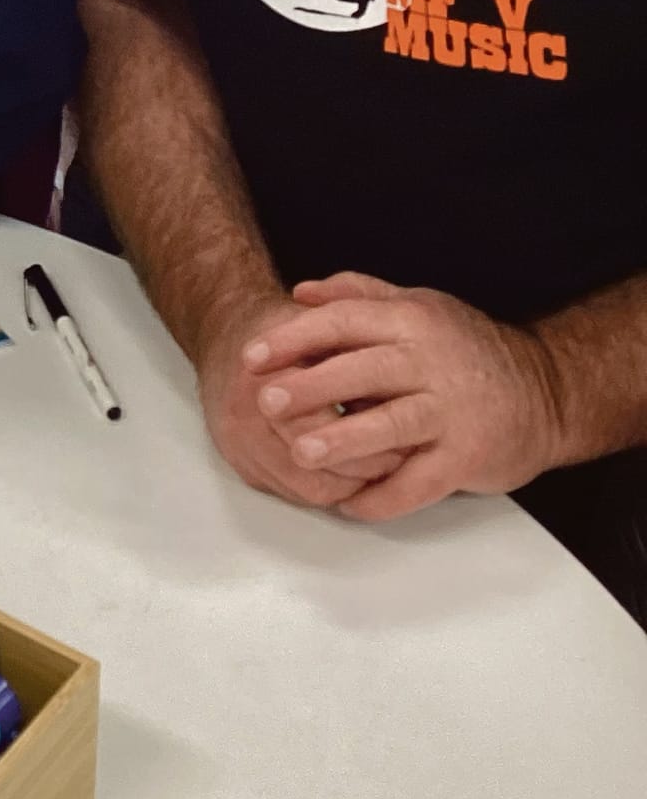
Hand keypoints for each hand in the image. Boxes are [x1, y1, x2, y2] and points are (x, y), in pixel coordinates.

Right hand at [196, 290, 401, 510]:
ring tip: (375, 466)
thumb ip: (353, 362)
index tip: (402, 436)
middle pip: (314, 466)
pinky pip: (291, 493)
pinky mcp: (239, 463)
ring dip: (345, 483)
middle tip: (397, 459)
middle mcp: (243, 415)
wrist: (223, 332)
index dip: (368, 436)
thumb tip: (399, 402)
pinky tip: (344, 468)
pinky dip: (324, 485)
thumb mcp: (321, 327)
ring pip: (306, 489)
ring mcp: (237, 443)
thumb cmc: (282, 328)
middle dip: (362, 467)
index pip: (322, 428)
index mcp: (265, 379)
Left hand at [243, 270, 564, 520]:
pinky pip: (421, 482)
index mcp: (412, 321)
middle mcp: (432, 362)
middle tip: (265, 403)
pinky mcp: (469, 456)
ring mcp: (453, 412)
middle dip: (312, 387)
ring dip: (345, 441)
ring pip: (393, 425)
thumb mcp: (418, 306)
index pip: (345, 322)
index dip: (296, 338)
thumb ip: (359, 296)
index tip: (253, 356)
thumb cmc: (465, 349)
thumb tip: (300, 293)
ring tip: (302, 453)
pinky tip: (350, 504)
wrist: (545, 392)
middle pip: (365, 371)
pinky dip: (384, 497)